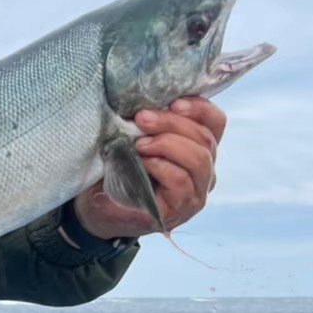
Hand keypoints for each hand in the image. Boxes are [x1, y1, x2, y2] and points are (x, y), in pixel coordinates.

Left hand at [72, 97, 225, 239]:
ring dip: (167, 144)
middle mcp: (204, 172)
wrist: (97, 206)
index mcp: (198, 150)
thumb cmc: (119, 169)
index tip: (173, 102)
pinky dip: (160, 166)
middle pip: (205, 139)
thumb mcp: (138, 137)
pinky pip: (180, 181)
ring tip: (140, 144)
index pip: (215, 122)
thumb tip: (152, 101)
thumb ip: (154, 123)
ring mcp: (195, 194)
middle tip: (142, 118)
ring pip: (198, 159)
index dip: (199, 108)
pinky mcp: (179, 211)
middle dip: (172, 123)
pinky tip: (141, 163)